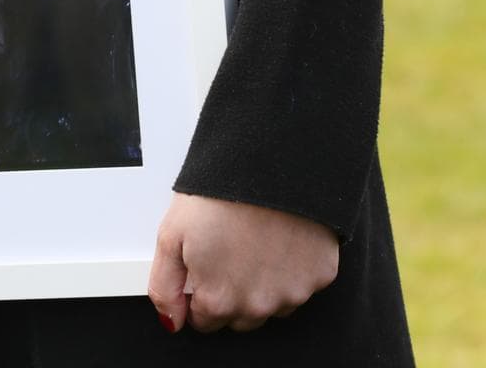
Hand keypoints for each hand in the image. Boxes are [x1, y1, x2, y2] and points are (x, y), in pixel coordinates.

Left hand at [147, 194, 338, 332]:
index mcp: (219, 301)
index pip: (205, 321)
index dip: (201, 293)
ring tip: (254, 242)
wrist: (269, 165)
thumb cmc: (218, 196)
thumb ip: (165, 286)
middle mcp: (258, 306)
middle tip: (229, 251)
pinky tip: (280, 239)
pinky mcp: (320, 275)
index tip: (205, 267)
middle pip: (239, 317)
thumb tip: (171, 320)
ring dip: (262, 285)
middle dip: (231, 293)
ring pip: (272, 305)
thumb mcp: (171, 236)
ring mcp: (293, 293)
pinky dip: (291, 269)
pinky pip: (302, 284)